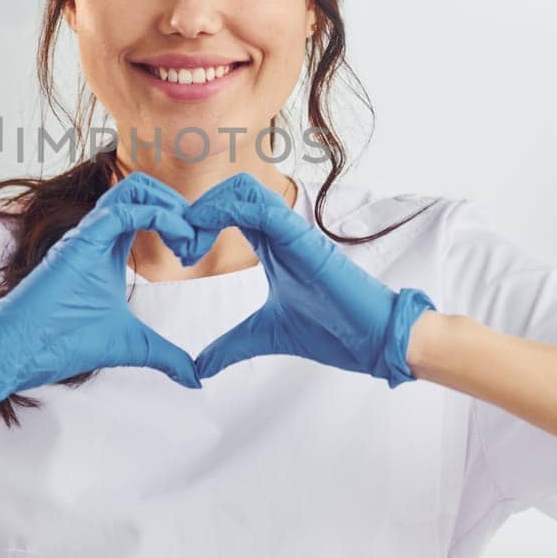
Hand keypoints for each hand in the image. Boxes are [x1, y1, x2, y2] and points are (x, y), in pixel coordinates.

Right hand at [0, 171, 202, 432]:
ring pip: (132, 187)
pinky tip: (176, 244)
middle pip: (142, 187)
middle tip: (196, 243)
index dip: (178, 219)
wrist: (17, 352)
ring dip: (171, 205)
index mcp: (108, 247)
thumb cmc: (62, 343)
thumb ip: (165, 355)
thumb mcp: (131, 346)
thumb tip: (195, 379)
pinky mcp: (79, 242)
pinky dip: (159, 217)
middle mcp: (98, 233)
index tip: (194, 252)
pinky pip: (122, 211)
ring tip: (187, 241)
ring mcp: (87, 233)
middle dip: (179, 205)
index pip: (146, 208)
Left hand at [184, 172, 435, 386]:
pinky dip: (230, 210)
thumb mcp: (264, 336)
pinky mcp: (304, 239)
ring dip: (210, 207)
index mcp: (272, 244)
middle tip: (183, 248)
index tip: (182, 253)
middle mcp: (281, 231)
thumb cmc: (332, 329)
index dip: (200, 221)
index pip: (230, 209)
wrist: (374, 340)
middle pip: (233, 190)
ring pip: (245, 189)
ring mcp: (293, 232)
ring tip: (192, 244)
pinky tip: (210, 233)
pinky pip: (264, 207)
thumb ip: (231, 346)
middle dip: (199, 210)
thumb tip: (200, 368)